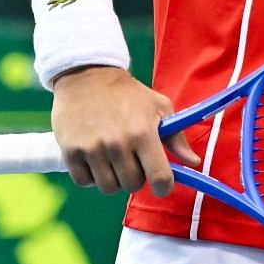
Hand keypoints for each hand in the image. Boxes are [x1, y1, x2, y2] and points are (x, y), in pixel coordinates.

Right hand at [51, 66, 198, 197]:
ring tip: (113, 160)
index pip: (160, 177)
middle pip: (132, 185)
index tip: (162, 185)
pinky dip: (90, 177)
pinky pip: (84, 181)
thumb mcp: (158, 106)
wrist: (86, 75)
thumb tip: (193, 162)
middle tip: (132, 161)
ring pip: (108, 187)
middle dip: (136, 177)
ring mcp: (93, 149)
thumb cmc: (127, 93)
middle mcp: (118, 144)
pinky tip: (95, 160)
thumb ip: (176, 137)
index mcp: (144, 133)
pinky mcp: (70, 152)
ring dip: (113, 178)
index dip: (164, 187)